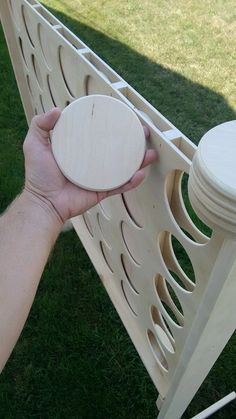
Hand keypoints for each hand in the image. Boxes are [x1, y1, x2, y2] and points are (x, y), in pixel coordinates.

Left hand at [23, 108, 156, 223]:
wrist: (44, 203)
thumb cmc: (38, 175)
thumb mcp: (34, 144)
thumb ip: (40, 125)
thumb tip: (57, 109)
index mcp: (79, 149)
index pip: (97, 133)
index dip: (111, 124)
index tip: (123, 115)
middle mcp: (91, 161)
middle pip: (116, 148)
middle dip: (133, 140)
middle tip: (143, 131)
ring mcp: (99, 177)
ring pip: (123, 167)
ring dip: (139, 160)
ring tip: (150, 152)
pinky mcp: (102, 192)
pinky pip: (120, 185)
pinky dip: (132, 181)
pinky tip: (141, 173)